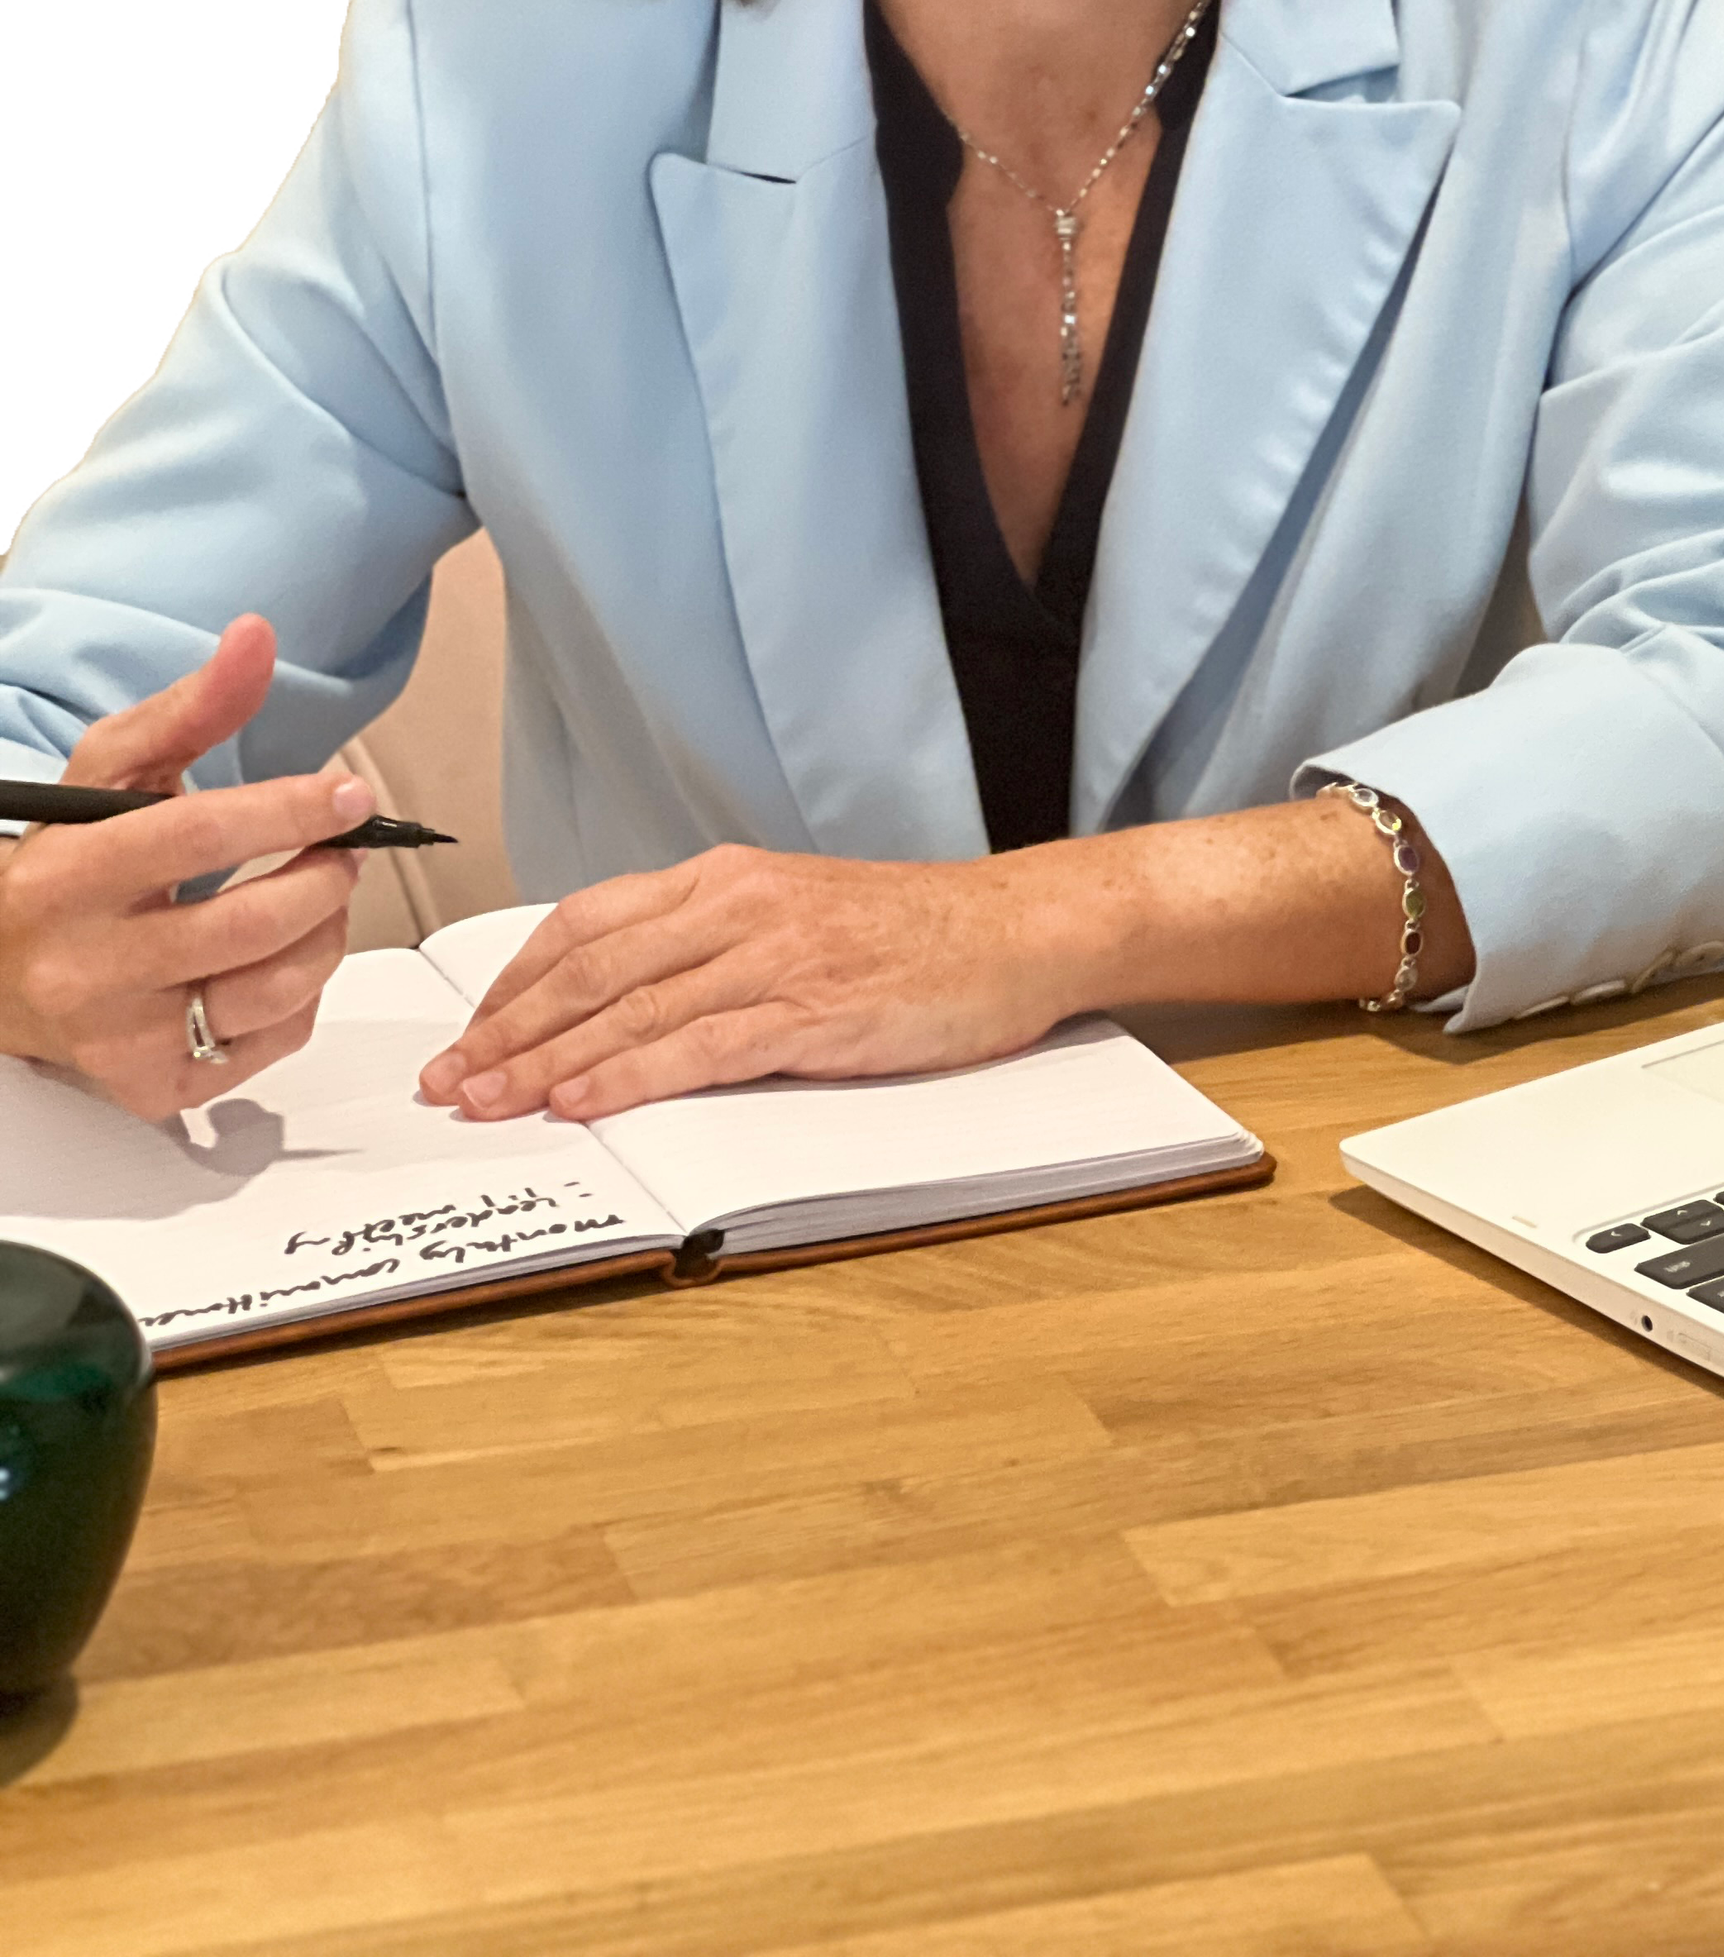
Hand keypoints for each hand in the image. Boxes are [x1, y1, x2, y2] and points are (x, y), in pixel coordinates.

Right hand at [0, 616, 373, 1117]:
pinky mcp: (155, 1088)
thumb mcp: (112, 770)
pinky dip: (303, 994)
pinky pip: (270, 1043)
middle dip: (325, 876)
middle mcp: (88, 968)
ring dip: (327, 933)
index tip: (348, 794)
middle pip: (250, 925)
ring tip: (321, 894)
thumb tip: (257, 637)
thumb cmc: (71, 862)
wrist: (2, 972)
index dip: (288, 812)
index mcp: (70, 877)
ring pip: (273, 991)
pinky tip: (283, 957)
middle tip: (343, 847)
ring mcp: (122, 1039)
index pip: (196, 837)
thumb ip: (191, 707)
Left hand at [418, 842, 1067, 1122]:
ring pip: (629, 1007)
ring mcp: (772, 955)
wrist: (1018, 928)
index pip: (586, 924)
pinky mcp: (812, 1009)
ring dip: (545, 1061)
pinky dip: (630, 1075)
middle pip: (589, 968)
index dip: (513, 981)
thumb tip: (625, 1006)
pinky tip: (583, 1104)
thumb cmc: (914, 933)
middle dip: (505, 1029)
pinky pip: (699, 1044)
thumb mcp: (797, 917)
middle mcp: (735, 906)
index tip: (467, 1031)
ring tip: (487, 1102)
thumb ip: (715, 948)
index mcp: (724, 880)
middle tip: (445, 1081)